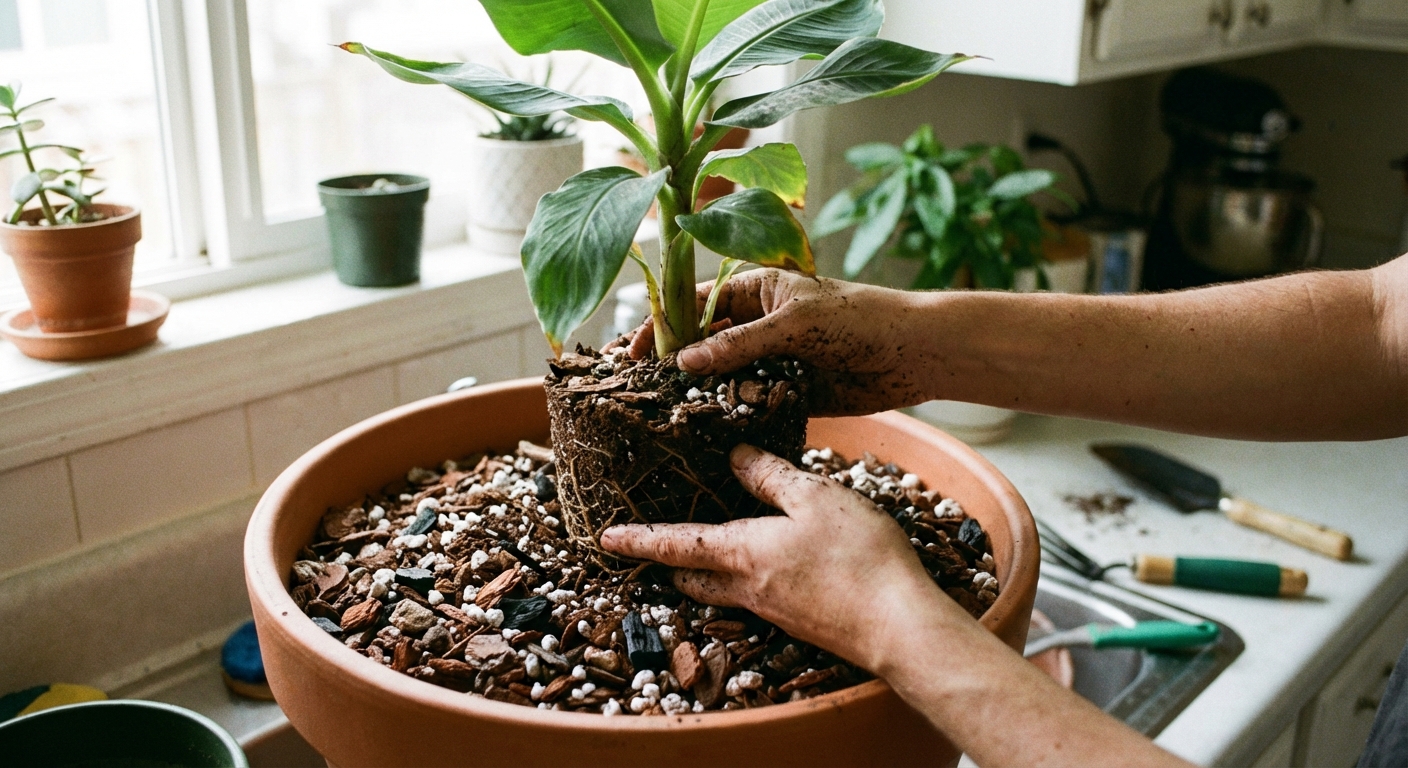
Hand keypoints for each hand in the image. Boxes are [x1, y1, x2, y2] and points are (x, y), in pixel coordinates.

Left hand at [600, 443, 965, 670]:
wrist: (900, 628)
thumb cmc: (859, 558)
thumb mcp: (816, 498)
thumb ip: (771, 476)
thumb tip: (735, 457)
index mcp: (742, 553)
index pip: (674, 546)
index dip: (637, 540)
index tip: (605, 538)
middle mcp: (748, 588)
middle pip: (692, 578)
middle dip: (668, 564)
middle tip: (652, 545)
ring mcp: (773, 609)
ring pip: (723, 589)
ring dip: (705, 571)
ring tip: (704, 548)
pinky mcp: (799, 619)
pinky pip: (755, 596)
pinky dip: (745, 577)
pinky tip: (769, 561)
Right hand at [629, 269, 938, 414]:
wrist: (916, 353)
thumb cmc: (860, 319)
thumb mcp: (794, 324)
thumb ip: (738, 343)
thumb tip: (682, 362)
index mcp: (755, 289)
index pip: (693, 304)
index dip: (660, 328)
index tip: (630, 356)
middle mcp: (758, 323)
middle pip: (702, 344)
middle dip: (673, 366)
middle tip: (639, 394)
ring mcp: (771, 358)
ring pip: (723, 378)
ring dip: (701, 396)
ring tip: (666, 419)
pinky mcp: (788, 391)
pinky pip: (750, 403)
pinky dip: (732, 416)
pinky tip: (708, 434)